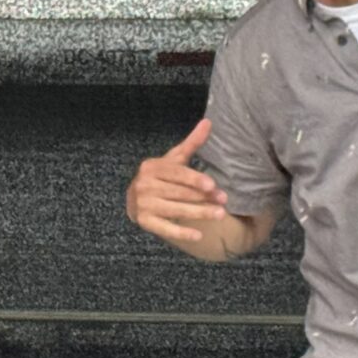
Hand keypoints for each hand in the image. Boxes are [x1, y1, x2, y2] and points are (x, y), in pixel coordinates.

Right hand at [126, 118, 229, 243]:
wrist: (134, 198)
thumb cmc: (160, 176)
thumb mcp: (173, 159)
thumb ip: (192, 143)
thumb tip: (208, 122)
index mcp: (153, 167)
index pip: (177, 174)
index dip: (195, 180)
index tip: (212, 185)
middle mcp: (145, 185)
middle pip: (179, 193)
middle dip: (203, 198)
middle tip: (224, 201)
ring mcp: (144, 204)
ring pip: (176, 210)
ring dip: (199, 213)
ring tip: (219, 214)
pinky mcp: (144, 221)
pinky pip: (166, 228)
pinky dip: (181, 232)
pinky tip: (198, 235)